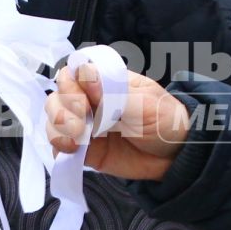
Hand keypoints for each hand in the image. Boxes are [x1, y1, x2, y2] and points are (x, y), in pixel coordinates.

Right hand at [46, 63, 189, 181]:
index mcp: (105, 82)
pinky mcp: (84, 149)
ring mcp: (85, 125)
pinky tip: (72, 153)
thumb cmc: (165, 120)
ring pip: (53, 120)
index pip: (74, 73)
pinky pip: (59, 146)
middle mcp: (90, 100)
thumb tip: (86, 74)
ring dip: (58, 129)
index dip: (72, 85)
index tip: (87, 102)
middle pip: (58, 96)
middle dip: (63, 110)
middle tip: (81, 127)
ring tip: (76, 143)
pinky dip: (59, 149)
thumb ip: (113, 94)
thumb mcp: (144, 104)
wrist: (176, 156)